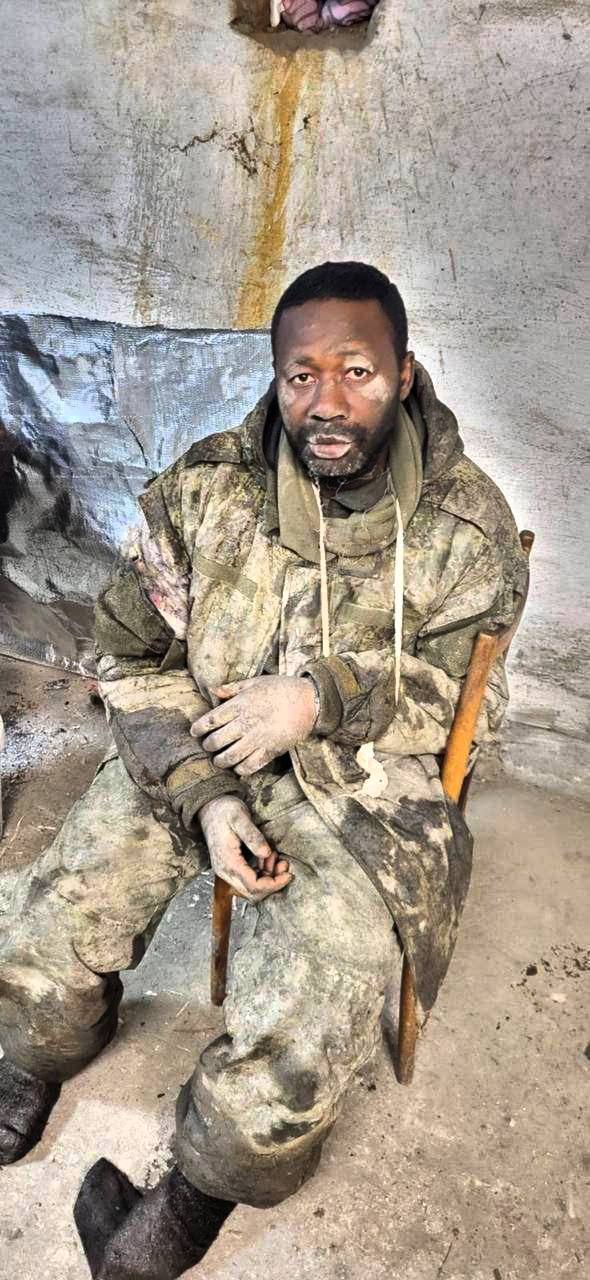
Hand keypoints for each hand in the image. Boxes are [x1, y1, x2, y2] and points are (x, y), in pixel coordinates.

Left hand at [190, 675, 317, 776]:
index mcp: (240, 705)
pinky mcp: (269, 751)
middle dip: (208, 746)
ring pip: (229, 757)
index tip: (195, 732)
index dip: (198, 728)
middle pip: (216, 741)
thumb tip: (214, 690)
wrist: (309, 702)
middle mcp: (245, 724)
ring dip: (220, 761)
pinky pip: (249, 766)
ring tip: (219, 759)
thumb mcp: (256, 682)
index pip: (210, 720)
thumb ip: (233, 688)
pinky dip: (239, 770)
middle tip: (208, 745)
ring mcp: (257, 739)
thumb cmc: (282, 689)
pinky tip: (237, 767)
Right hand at [199, 795, 291, 900]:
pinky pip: (249, 880)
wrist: (209, 808)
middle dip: (272, 883)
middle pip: (252, 893)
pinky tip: (268, 858)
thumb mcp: (239, 817)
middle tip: (284, 865)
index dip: (273, 884)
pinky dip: (262, 873)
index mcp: (228, 861)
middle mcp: (225, 871)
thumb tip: (266, 853)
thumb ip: (252, 836)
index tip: (288, 874)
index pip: (253, 886)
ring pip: (251, 888)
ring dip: (268, 878)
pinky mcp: (231, 867)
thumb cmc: (223, 811)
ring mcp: (227, 871)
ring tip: (277, 858)